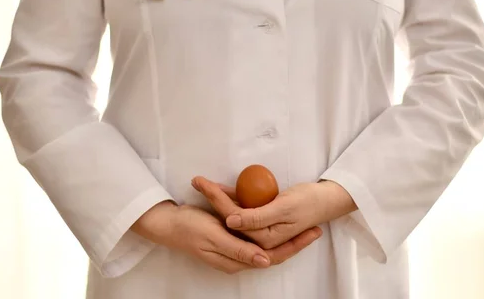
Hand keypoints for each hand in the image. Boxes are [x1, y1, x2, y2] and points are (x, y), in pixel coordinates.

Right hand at [131, 200, 322, 273]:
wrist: (168, 223)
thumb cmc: (189, 228)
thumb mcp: (214, 237)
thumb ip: (239, 250)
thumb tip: (265, 262)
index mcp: (236, 260)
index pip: (274, 257)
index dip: (294, 246)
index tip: (312, 233)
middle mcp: (238, 258)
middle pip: (274, 253)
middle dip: (296, 242)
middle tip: (316, 229)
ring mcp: (235, 248)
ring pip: (267, 244)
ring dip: (285, 237)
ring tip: (305, 226)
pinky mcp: (231, 238)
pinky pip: (256, 236)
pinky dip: (270, 230)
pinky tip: (279, 221)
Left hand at [191, 178, 356, 249]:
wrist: (327, 199)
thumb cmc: (308, 202)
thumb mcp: (283, 208)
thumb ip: (256, 217)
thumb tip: (230, 220)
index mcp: (263, 240)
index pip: (233, 218)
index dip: (215, 200)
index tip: (202, 184)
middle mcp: (260, 238)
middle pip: (230, 217)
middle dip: (212, 198)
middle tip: (196, 180)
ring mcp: (261, 229)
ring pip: (235, 212)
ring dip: (220, 197)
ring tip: (203, 183)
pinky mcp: (264, 219)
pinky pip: (244, 208)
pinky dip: (234, 196)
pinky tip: (222, 187)